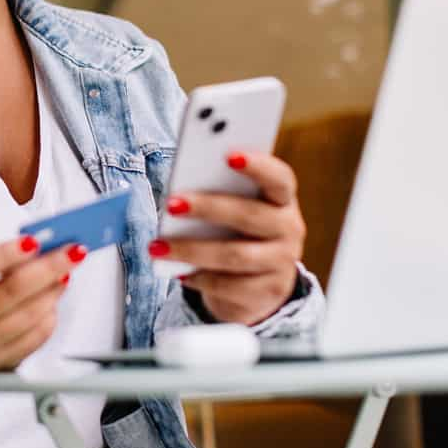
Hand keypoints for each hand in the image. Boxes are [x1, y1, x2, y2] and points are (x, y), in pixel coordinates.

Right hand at [0, 237, 83, 404]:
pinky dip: (48, 317)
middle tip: (71, 251)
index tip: (33, 241)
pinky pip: (33, 341)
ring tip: (65, 273)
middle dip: (47, 269)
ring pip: (26, 318)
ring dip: (52, 291)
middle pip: (8, 294)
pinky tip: (52, 301)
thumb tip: (33, 247)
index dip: (3, 255)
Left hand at [148, 152, 305, 324]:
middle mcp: (289, 228)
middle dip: (207, 208)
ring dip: (191, 249)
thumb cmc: (236, 230)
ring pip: (235, 255)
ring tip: (158, 246)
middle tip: (171, 204)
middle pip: (250, 215)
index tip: (229, 155)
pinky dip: (200, 277)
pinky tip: (178, 271)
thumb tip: (181, 190)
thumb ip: (218, 192)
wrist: (258, 283)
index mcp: (282, 199)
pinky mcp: (268, 292)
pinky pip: (230, 286)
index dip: (258, 165)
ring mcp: (282, 262)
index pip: (279, 178)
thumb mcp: (235, 207)